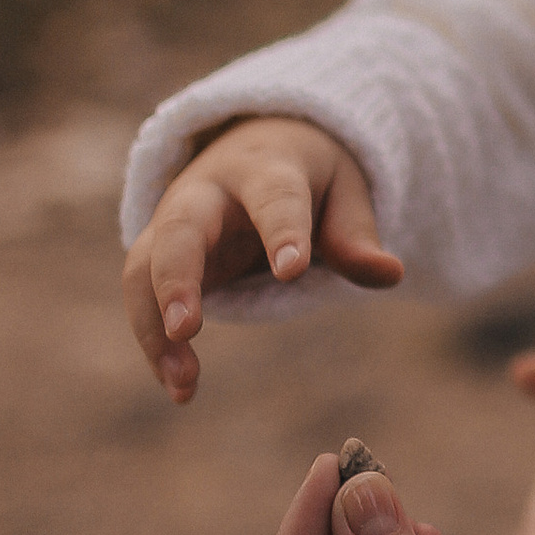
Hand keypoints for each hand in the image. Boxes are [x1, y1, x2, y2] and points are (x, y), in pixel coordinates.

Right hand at [125, 115, 403, 401]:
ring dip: (155, 326)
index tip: (291, 271)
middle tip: (187, 329)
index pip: (274, 198)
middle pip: (179, 229)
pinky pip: (142, 298)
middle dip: (177, 277)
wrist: (254, 144)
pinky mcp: (157, 258)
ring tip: (184, 383)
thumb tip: (391, 274)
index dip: (282, 232)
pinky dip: (155, 345)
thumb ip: (356, 234)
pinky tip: (181, 390)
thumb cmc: (308, 175)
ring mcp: (172, 224)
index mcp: (266, 169)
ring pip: (144, 268)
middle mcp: (206, 193)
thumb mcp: (344, 191)